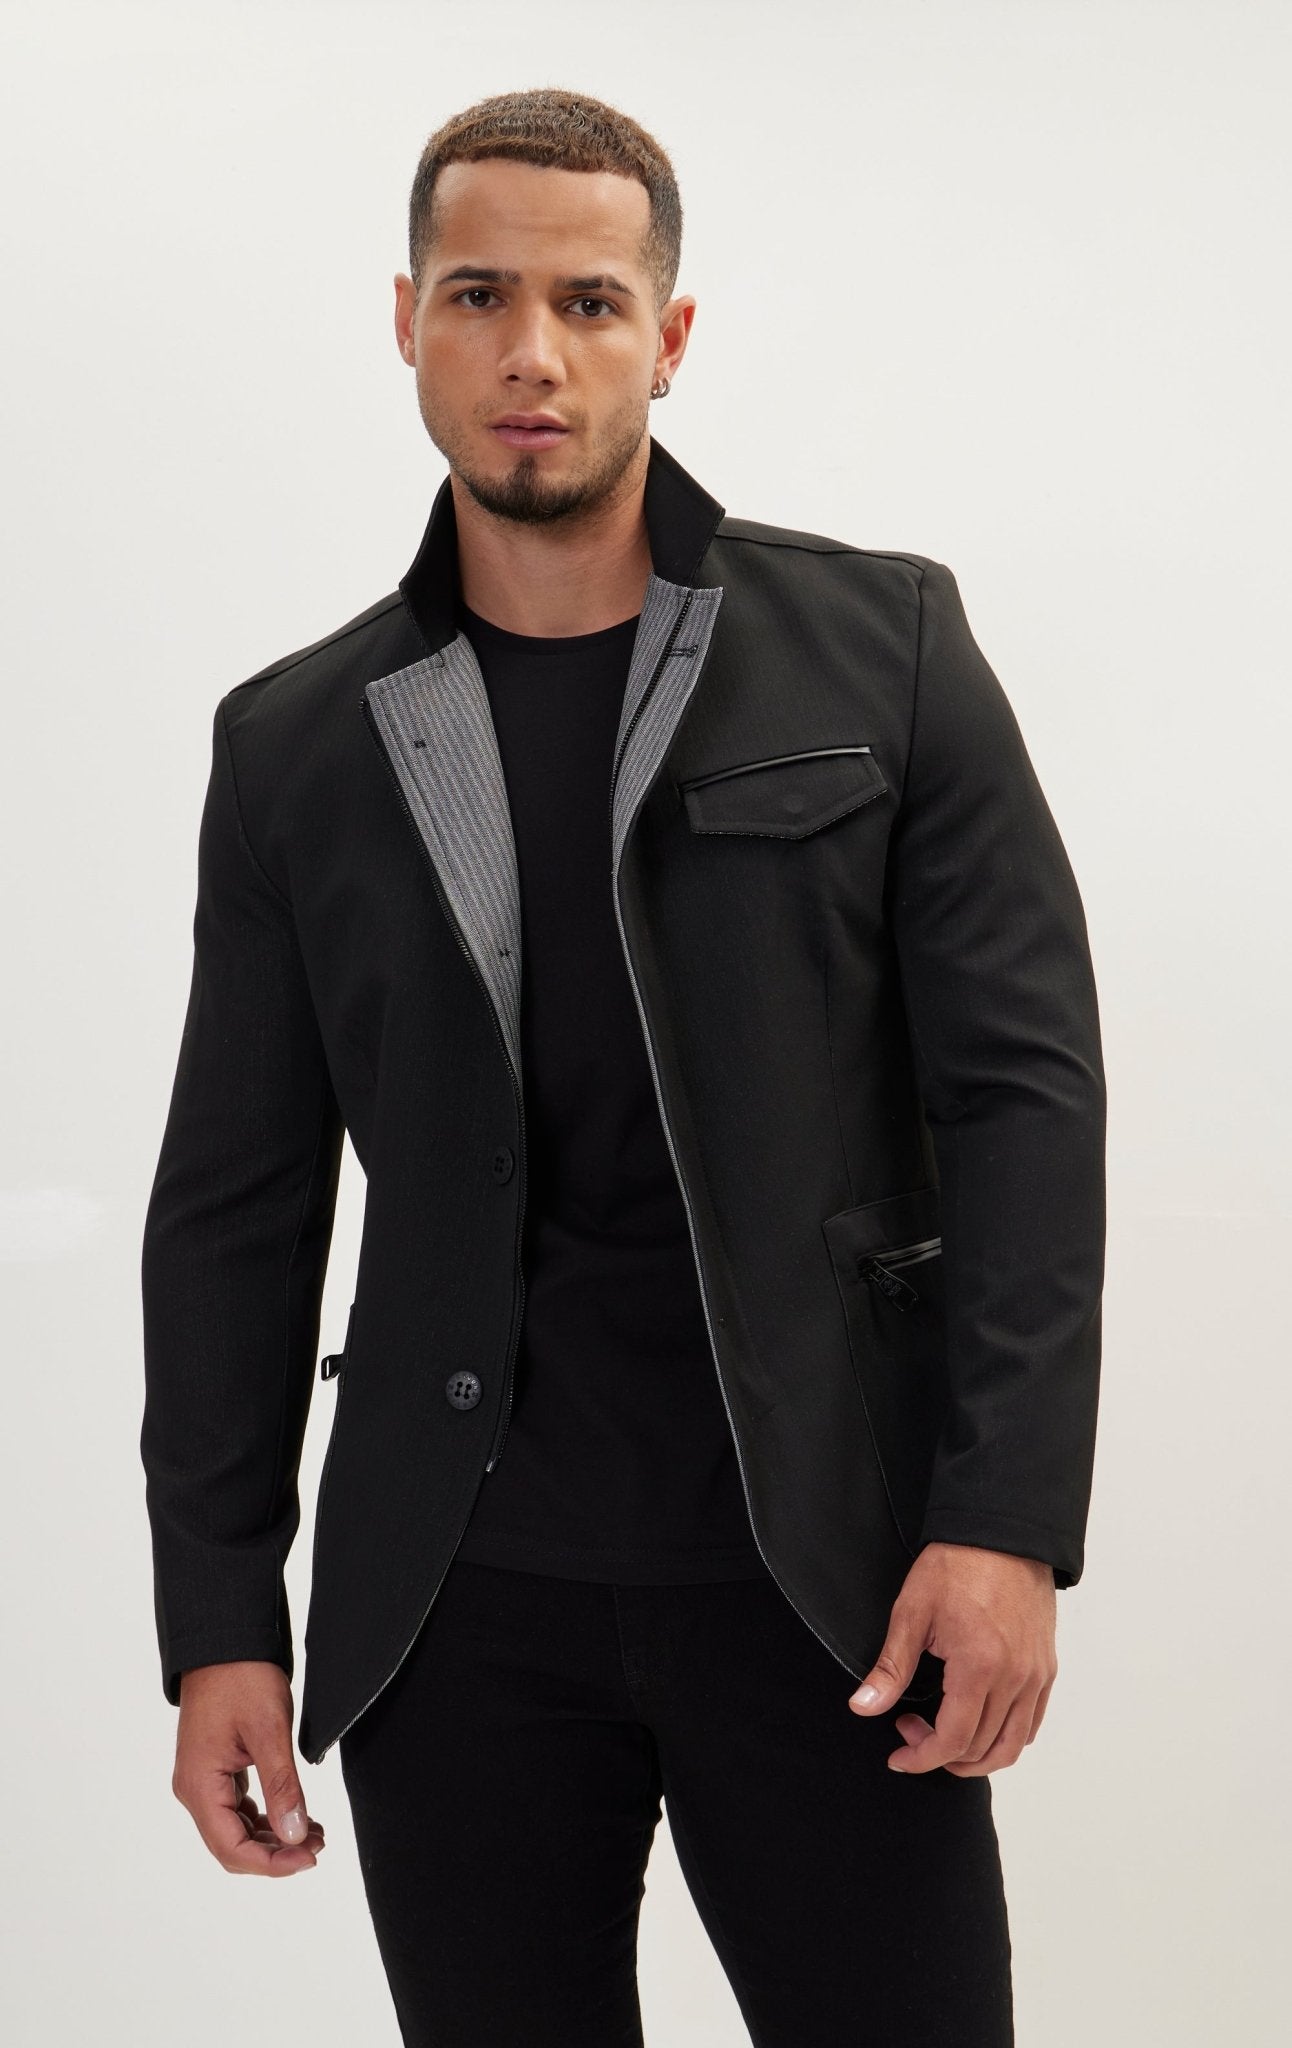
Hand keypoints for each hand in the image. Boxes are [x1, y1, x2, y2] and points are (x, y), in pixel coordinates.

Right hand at [172, 1661, 325, 1873]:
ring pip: (237, 1829)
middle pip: (232, 1845)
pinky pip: (239, 1807)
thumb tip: (294, 1836)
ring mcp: (204, 1780)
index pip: (231, 1849)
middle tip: (318, 1845)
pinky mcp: (216, 1769)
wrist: (226, 1641)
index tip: (309, 1858)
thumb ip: (282, 1787)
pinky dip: (267, 1816)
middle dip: (276, 1853)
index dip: (271, 1864)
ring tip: (314, 1833)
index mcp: (200, 1786)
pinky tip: (296, 1814)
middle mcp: (195, 1789)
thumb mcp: (269, 1731)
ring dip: (274, 1837)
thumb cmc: (242, 1677)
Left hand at [848, 1542, 1057, 1774]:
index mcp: (978, 1667)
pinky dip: (1005, 1737)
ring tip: (944, 1737)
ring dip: (976, 1756)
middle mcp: (1014, 1679)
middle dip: (940, 1754)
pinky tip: (978, 1721)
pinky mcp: (1046, 1668)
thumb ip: (890, 1668)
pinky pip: (1031, 1723)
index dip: (922, 1758)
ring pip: (1012, 1746)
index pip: (953, 1740)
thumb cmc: (956, 1565)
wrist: (1002, 1534)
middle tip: (911, 1729)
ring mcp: (1035, 1676)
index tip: (899, 1755)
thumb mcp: (912, 1613)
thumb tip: (863, 1707)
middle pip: (981, 1750)